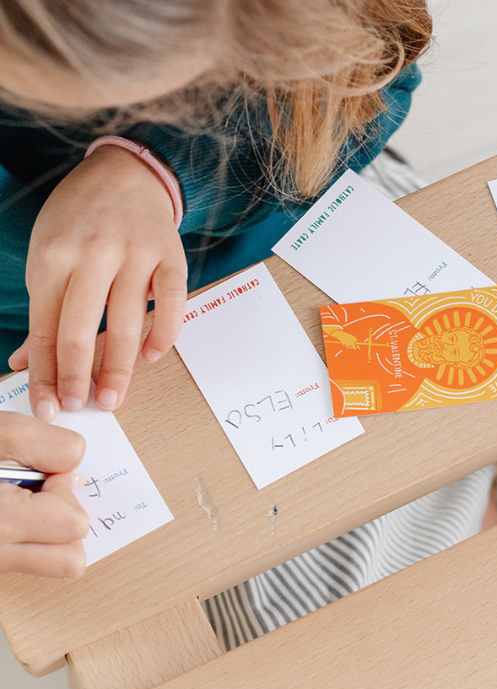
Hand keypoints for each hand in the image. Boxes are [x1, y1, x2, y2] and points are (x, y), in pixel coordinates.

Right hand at [0, 411, 88, 576]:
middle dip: (63, 517)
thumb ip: (45, 445)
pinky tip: (4, 512)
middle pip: (71, 557)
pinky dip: (26, 539)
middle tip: (32, 491)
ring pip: (52, 566)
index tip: (41, 474)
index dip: (64, 491)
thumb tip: (74, 468)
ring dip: (50, 533)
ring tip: (19, 503)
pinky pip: (24, 562)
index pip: (72, 524)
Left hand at [9, 144, 187, 420]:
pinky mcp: (171, 257)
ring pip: (126, 322)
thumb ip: (45, 310)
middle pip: (81, 328)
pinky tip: (153, 356)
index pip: (45, 327)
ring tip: (112, 398)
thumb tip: (28, 364)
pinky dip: (163, 334)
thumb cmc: (82, 220)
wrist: (126, 175)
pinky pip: (172, 304)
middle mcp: (93, 254)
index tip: (48, 406)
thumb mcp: (49, 255)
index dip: (47, 372)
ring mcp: (135, 255)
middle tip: (81, 408)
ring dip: (119, 367)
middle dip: (78, 376)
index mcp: (53, 255)